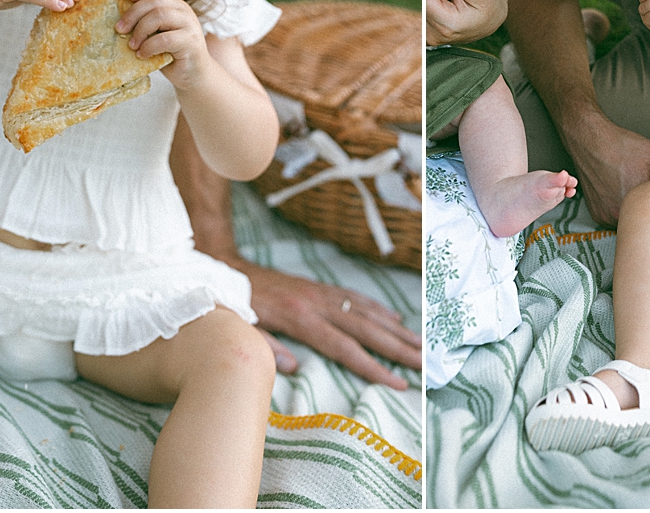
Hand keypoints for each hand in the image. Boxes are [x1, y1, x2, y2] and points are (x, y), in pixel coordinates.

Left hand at [118, 0, 208, 84]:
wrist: (194, 74)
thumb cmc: (170, 53)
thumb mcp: (156, 33)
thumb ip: (146, 21)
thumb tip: (117, 19)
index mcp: (174, 5)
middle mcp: (184, 10)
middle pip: (155, 1)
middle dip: (133, 14)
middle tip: (120, 29)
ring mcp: (189, 25)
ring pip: (160, 16)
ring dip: (140, 30)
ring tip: (132, 45)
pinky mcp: (191, 42)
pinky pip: (165, 39)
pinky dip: (149, 47)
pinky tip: (143, 55)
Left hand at [229, 257, 421, 388]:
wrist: (223, 266)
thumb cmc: (230, 305)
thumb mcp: (241, 331)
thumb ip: (266, 348)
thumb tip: (293, 369)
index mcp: (300, 320)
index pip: (346, 350)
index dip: (375, 368)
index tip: (400, 384)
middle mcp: (318, 305)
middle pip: (367, 331)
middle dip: (399, 349)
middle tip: (426, 365)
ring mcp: (321, 294)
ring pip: (367, 313)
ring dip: (396, 329)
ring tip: (421, 344)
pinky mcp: (319, 288)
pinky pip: (356, 298)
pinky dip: (378, 309)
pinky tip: (394, 319)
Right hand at [562, 116, 649, 225]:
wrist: (589, 140)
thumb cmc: (622, 145)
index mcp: (638, 199)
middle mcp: (619, 212)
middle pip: (645, 222)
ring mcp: (605, 216)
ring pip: (629, 222)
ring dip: (636, 213)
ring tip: (636, 194)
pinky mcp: (596, 215)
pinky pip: (614, 220)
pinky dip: (620, 212)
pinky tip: (621, 195)